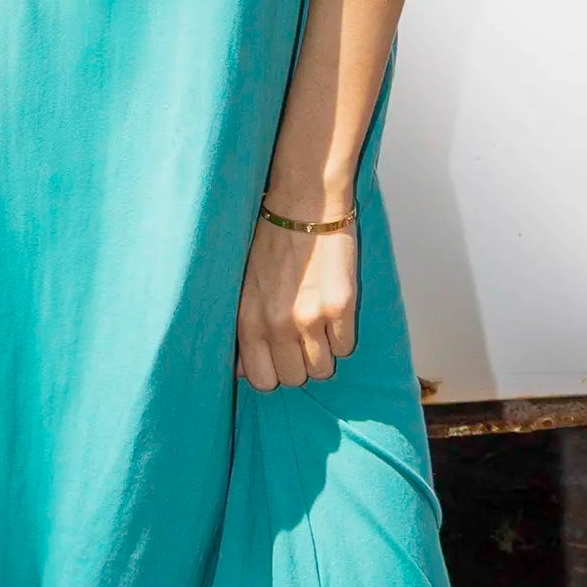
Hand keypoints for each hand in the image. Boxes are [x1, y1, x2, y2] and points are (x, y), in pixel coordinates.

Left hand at [236, 217, 357, 389]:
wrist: (304, 205)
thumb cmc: (270, 242)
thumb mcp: (243, 288)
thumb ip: (243, 331)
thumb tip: (240, 372)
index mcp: (248, 321)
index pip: (262, 380)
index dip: (274, 373)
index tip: (281, 359)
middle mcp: (278, 325)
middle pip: (296, 379)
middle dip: (300, 365)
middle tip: (303, 340)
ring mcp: (311, 318)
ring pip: (323, 369)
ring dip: (323, 354)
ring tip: (319, 327)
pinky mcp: (341, 307)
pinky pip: (346, 347)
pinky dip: (342, 336)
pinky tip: (334, 313)